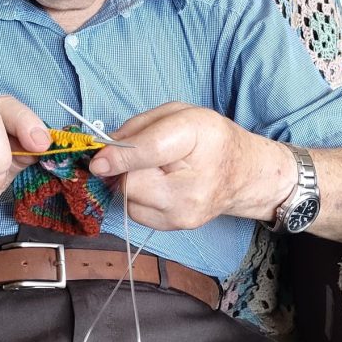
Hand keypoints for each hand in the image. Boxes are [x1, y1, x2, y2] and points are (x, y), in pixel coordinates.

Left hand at [88, 103, 293, 230]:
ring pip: (129, 199)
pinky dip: (138, 197)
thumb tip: (105, 150)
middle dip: (124, 168)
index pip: (151, 151)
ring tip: (156, 170)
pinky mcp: (174, 228)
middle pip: (131, 182)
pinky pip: (135, 211)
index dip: (119, 156)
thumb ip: (140, 126)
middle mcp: (193, 186)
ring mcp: (183, 213)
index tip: (97, 160)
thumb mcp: (180, 114)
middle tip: (141, 155)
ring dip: (131, 183)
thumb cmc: (211, 139)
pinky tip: (159, 186)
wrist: (243, 174)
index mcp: (198, 140)